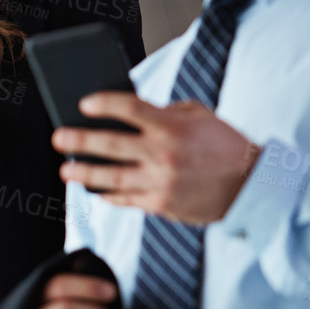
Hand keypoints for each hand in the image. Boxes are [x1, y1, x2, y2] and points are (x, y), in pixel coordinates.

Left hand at [51, 91, 261, 223]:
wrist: (251, 185)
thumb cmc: (224, 144)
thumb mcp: (200, 116)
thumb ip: (166, 112)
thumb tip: (130, 112)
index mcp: (172, 126)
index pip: (129, 108)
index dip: (103, 104)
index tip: (84, 104)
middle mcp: (163, 154)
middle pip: (110, 145)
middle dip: (79, 141)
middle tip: (58, 138)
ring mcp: (160, 181)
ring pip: (111, 178)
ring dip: (84, 174)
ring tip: (66, 171)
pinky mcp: (161, 204)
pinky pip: (126, 199)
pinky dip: (108, 195)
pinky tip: (94, 192)